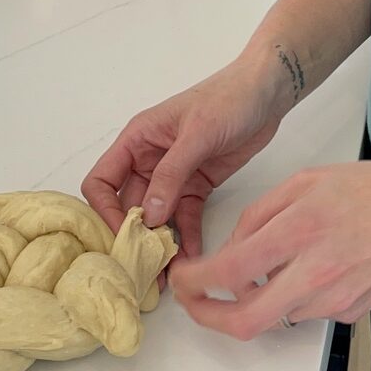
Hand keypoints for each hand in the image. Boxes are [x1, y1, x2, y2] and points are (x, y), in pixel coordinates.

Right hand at [81, 55, 291, 261]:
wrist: (267, 94)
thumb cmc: (228, 98)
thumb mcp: (197, 134)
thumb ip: (171, 173)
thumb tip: (148, 216)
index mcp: (137, 140)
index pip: (102, 181)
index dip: (106, 211)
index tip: (124, 237)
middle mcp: (149, 160)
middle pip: (129, 206)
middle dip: (133, 238)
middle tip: (141, 271)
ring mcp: (173, 176)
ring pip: (157, 218)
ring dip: (159, 244)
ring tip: (164, 276)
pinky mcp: (197, 187)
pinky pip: (185, 218)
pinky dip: (185, 239)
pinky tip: (190, 261)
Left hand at [169, 158, 370, 338]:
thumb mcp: (306, 181)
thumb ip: (260, 216)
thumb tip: (230, 250)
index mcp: (299, 231)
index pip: (228, 271)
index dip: (193, 281)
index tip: (181, 277)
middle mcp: (315, 273)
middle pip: (244, 320)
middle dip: (206, 316)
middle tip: (192, 301)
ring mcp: (334, 299)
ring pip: (273, 314)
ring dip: (255, 299)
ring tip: (263, 266)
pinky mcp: (348, 312)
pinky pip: (304, 311)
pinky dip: (291, 295)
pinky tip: (308, 266)